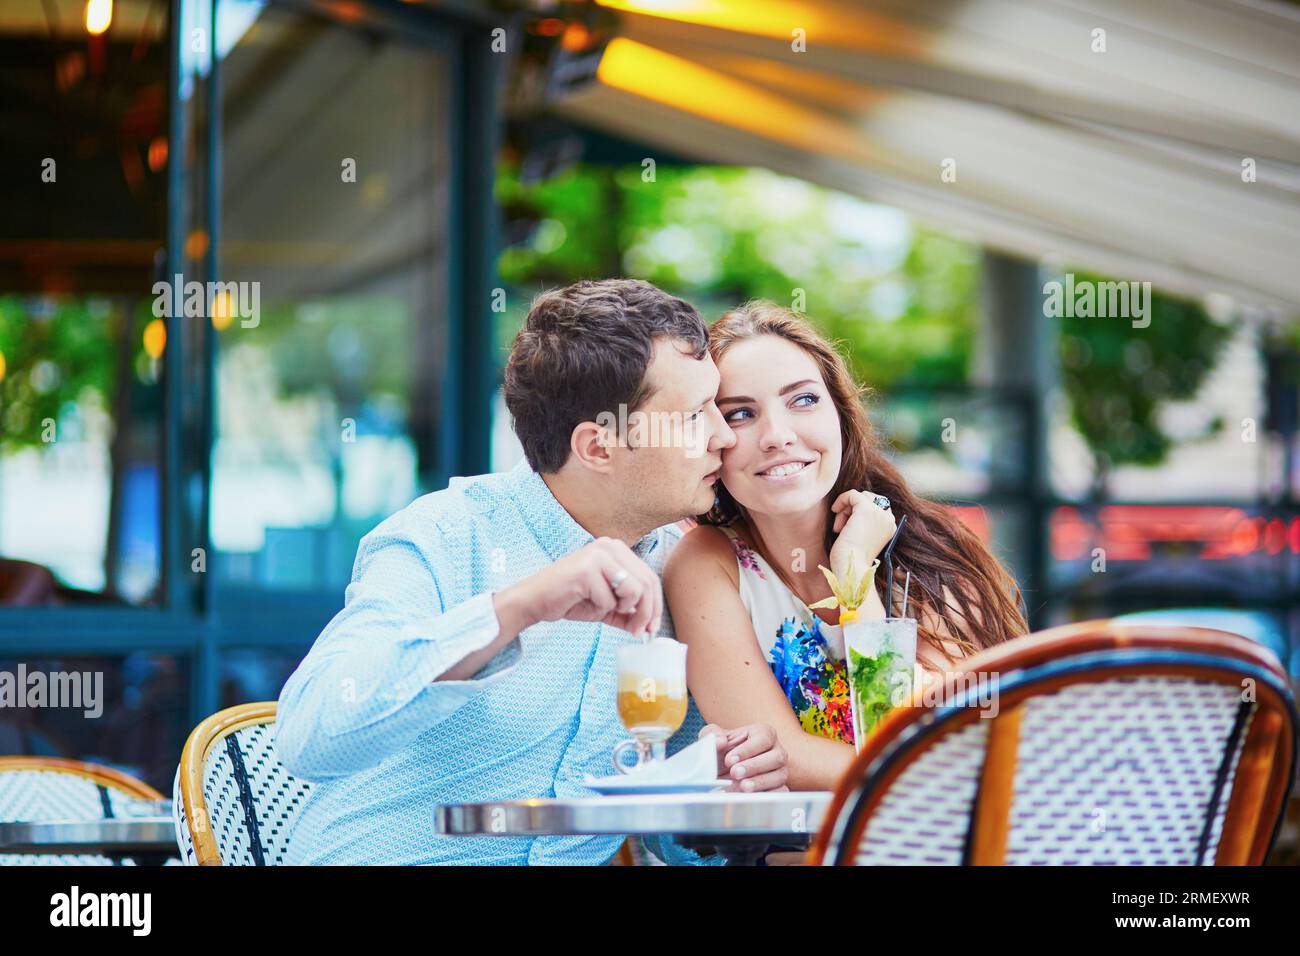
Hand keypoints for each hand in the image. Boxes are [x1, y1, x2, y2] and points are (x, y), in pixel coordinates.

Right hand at [494, 537, 661, 638]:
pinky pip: (609, 600)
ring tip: (604, 610)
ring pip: (635, 590)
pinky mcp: (587, 569)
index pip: (650, 577)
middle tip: (638, 632)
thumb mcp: (606, 606)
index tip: (651, 627)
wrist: (534, 601)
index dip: (655, 605)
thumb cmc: (569, 600)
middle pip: (647, 583)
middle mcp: (609, 546)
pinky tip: (585, 603)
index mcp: (616, 549)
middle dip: (646, 613)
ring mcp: (598, 555)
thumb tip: (650, 626)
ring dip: (623, 610)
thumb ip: (628, 611)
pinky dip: (600, 610)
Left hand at [700, 723, 788, 791]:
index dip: (747, 750)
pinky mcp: (780, 787)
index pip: (763, 738)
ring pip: (780, 776)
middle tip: (734, 773)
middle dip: (754, 766)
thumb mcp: (712, 738)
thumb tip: (720, 741)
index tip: (729, 760)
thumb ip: (713, 735)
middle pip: (776, 757)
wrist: (721, 772)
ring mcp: (780, 770)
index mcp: (764, 733)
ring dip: (760, 782)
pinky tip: (751, 797)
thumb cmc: (721, 751)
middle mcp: (777, 751)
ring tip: (742, 787)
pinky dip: (766, 795)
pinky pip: (781, 792)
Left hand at [828, 489, 896, 581]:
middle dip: (852, 510)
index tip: (847, 526)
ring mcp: (879, 513)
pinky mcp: (866, 509)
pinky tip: (835, 511)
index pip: (877, 508)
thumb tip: (851, 508)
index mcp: (890, 527)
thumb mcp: (862, 538)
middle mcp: (889, 519)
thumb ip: (864, 523)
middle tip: (841, 526)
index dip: (858, 513)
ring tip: (839, 527)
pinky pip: (852, 494)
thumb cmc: (852, 558)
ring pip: (860, 497)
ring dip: (845, 509)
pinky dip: (841, 500)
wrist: (852, 566)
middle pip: (870, 500)